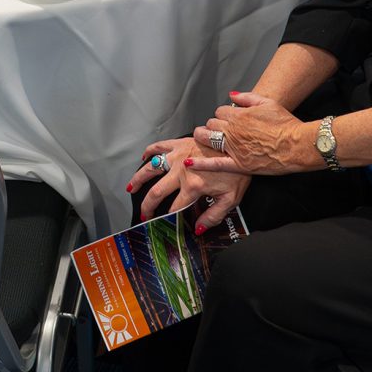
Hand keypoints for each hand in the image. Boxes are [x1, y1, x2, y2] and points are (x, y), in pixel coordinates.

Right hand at [126, 135, 250, 230]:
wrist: (240, 145)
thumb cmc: (238, 172)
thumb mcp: (231, 199)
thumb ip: (213, 216)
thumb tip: (198, 229)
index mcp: (193, 187)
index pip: (174, 207)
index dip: (167, 217)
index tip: (162, 223)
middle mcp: (181, 171)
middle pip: (157, 192)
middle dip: (147, 205)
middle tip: (143, 214)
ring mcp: (178, 155)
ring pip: (151, 168)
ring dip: (139, 179)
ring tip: (131, 187)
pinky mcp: (180, 143)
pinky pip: (159, 146)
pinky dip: (149, 152)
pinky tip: (144, 158)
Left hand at [184, 91, 316, 177]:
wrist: (297, 145)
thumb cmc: (286, 125)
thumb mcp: (268, 103)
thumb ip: (247, 98)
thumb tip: (232, 96)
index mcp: (239, 116)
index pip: (220, 112)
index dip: (223, 115)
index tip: (228, 119)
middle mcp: (234, 131)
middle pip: (212, 125)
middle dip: (213, 126)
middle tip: (219, 130)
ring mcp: (234, 148)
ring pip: (209, 139)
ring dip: (204, 137)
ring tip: (203, 138)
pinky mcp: (239, 164)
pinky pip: (215, 164)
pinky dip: (201, 164)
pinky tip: (190, 163)